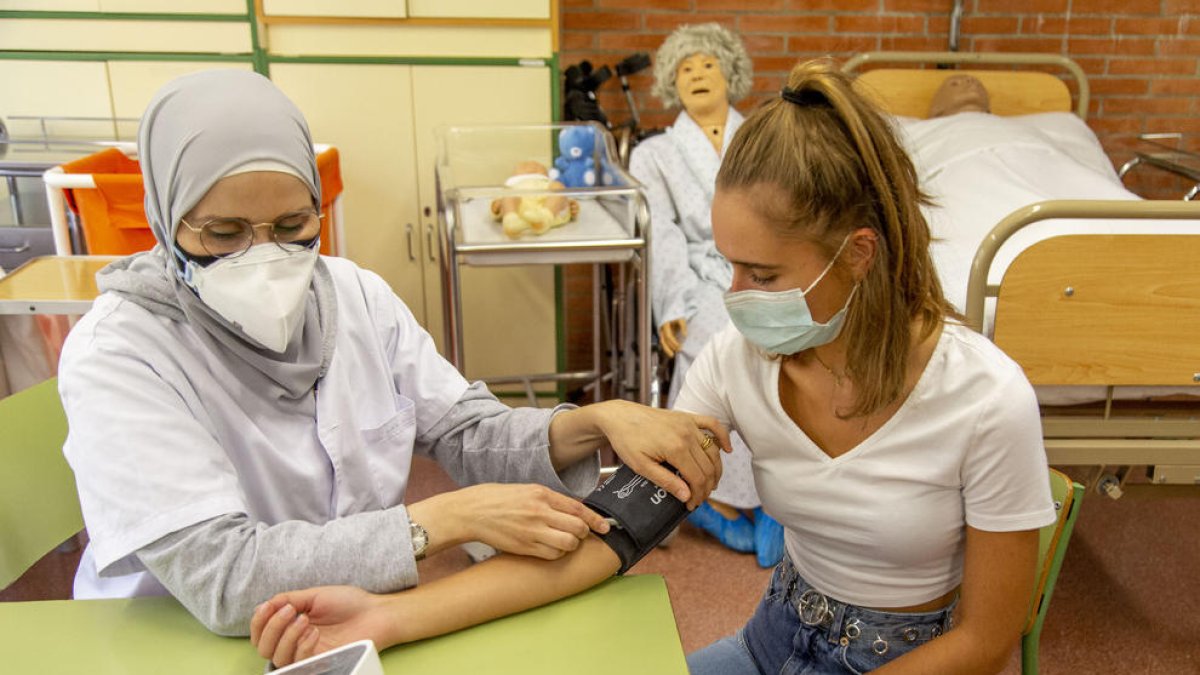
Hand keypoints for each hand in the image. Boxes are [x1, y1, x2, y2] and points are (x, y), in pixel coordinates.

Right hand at [249, 586, 393, 667]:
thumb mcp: (313, 596)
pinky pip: (299, 662)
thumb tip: (265, 605)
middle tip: (290, 611)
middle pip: (263, 647)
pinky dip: (301, 646)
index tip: (268, 606)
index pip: (261, 632)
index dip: (258, 621)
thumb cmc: (348, 603)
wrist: (375, 612)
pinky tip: (313, 632)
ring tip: (304, 619)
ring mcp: (307, 654)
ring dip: (286, 636)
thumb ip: (288, 600)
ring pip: (277, 657)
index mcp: (290, 625)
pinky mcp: (320, 663)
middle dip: (270, 628)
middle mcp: (294, 642)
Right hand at [452, 483, 610, 559]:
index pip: (577, 508)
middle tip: (578, 533)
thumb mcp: (527, 490)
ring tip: (564, 541)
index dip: (595, 519)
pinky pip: (552, 555)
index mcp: (541, 494)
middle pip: (577, 527)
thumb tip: (572, 510)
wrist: (471, 511)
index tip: (605, 527)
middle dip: (583, 532)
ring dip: (571, 544)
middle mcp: (539, 512)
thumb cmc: (498, 499)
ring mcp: (532, 531)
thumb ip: (550, 499)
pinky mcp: (524, 547)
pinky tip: (551, 548)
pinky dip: (557, 554)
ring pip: (568, 544)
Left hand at [593, 400, 731, 508]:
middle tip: (699, 498)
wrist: (620, 417)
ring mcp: (689, 424)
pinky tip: (727, 450)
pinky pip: (713, 424)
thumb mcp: (641, 466)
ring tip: (710, 484)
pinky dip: (723, 437)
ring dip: (716, 469)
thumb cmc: (626, 441)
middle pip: (708, 467)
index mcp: (675, 448)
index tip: (691, 505)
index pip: (697, 478)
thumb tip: (686, 496)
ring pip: (713, 451)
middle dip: (707, 487)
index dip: (698, 495)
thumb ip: (665, 481)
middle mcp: (687, 434)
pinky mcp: (688, 417)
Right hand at [658, 318, 687, 358]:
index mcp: (665, 325)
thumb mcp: (681, 319)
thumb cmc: (677, 314)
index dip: (674, 343)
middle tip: (674, 354)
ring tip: (672, 355)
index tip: (680, 347)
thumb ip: (683, 327)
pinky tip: (671, 352)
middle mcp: (662, 329)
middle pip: (663, 341)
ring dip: (667, 349)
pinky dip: (667, 347)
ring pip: (662, 342)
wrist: (673, 310)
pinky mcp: (664, 334)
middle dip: (668, 348)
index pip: (668, 336)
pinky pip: (665, 342)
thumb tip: (685, 335)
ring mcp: (662, 332)